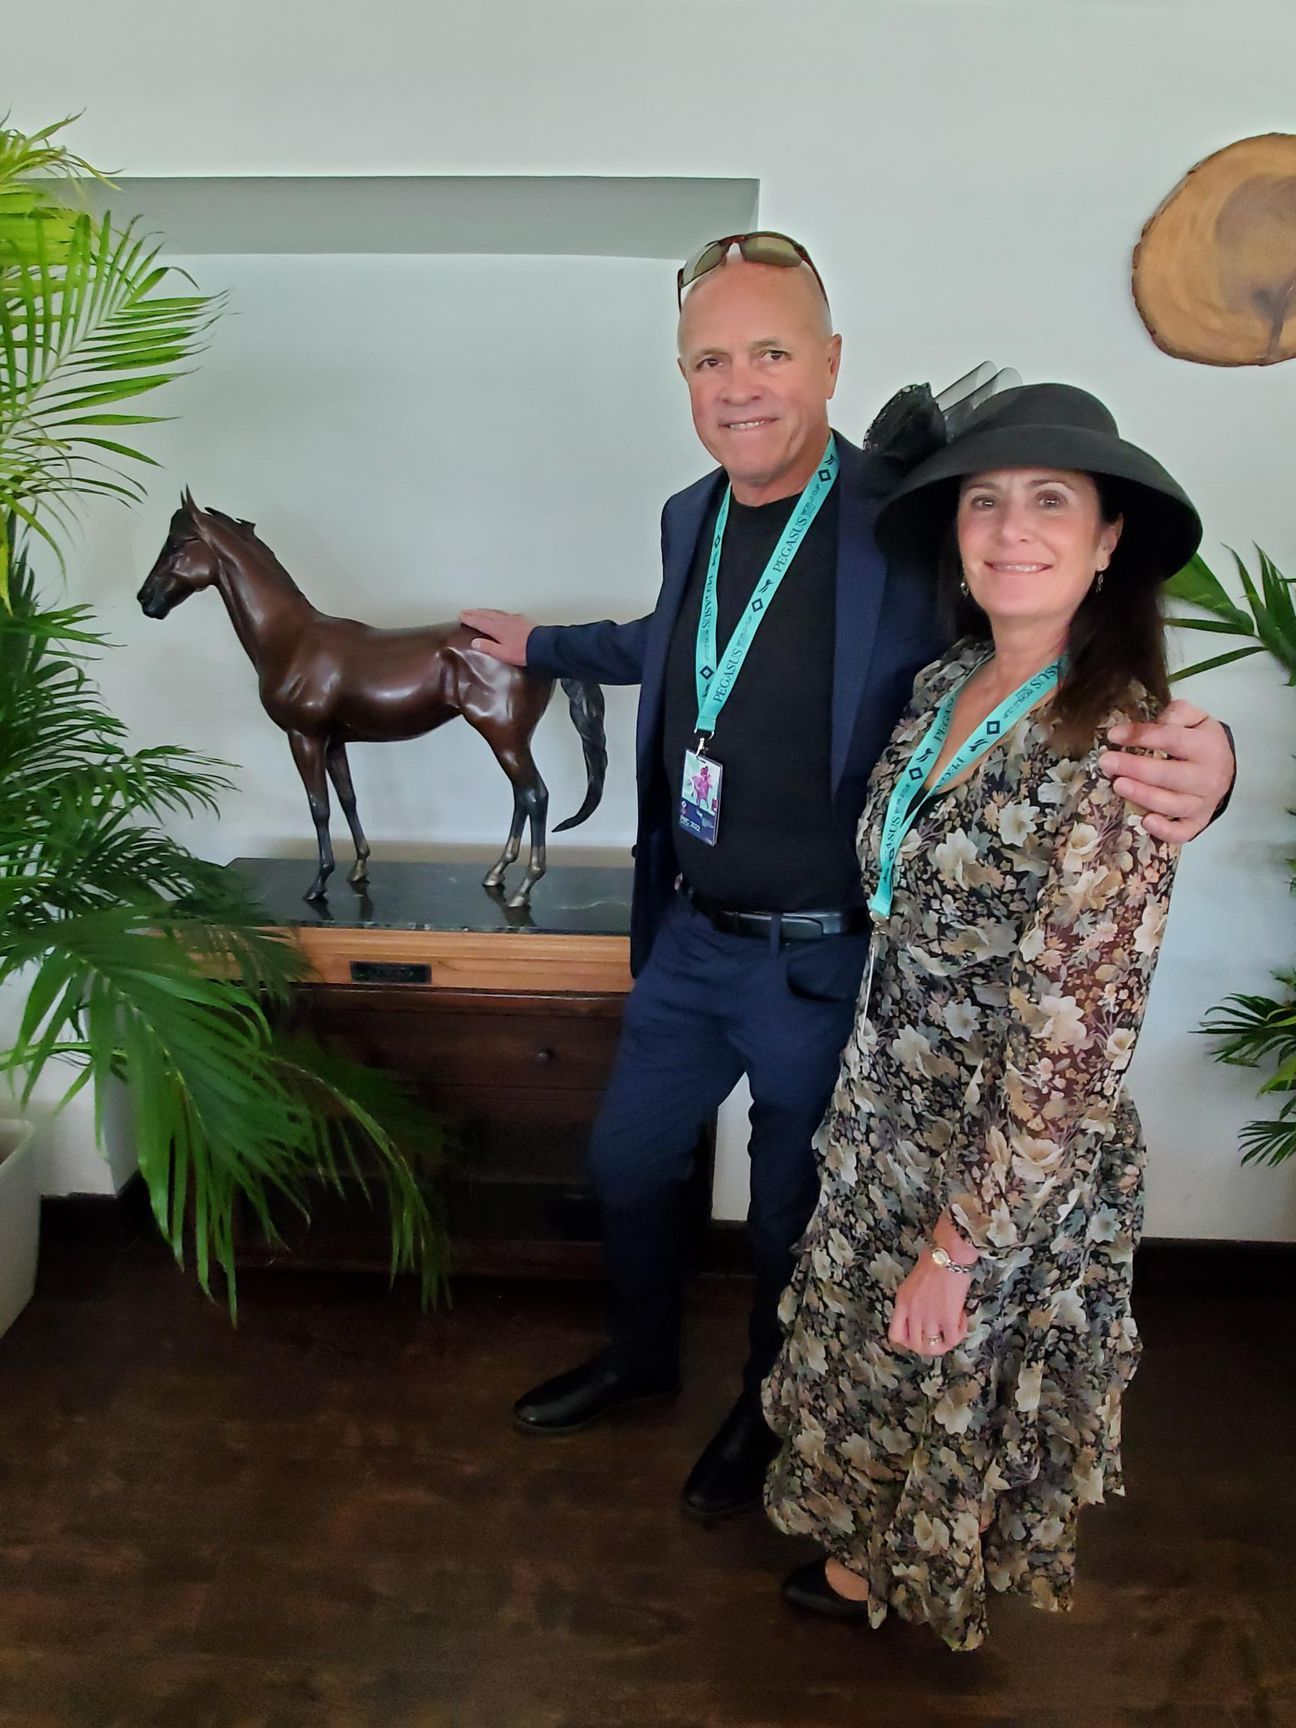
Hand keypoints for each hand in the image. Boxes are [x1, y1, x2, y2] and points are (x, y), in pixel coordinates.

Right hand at [459, 608, 535, 666]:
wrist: (544, 646)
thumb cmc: (524, 652)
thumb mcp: (503, 653)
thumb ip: (488, 647)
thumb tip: (475, 642)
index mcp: (497, 628)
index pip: (479, 621)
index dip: (469, 618)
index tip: (461, 615)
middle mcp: (504, 621)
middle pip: (485, 614)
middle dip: (474, 612)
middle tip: (465, 611)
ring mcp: (513, 618)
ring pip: (495, 612)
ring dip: (484, 611)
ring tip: (478, 611)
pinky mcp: (522, 619)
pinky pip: (504, 613)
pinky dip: (496, 612)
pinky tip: (499, 614)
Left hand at [888, 1249, 970, 1357]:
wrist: (949, 1254)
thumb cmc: (934, 1260)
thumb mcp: (912, 1281)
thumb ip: (913, 1300)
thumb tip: (922, 1311)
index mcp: (902, 1302)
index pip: (895, 1335)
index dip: (907, 1342)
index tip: (919, 1337)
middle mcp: (913, 1313)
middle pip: (916, 1346)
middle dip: (929, 1345)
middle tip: (939, 1335)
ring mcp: (930, 1317)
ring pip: (933, 1348)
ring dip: (944, 1343)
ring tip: (952, 1330)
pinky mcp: (948, 1318)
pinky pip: (953, 1340)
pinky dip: (959, 1334)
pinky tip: (961, 1321)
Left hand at [1099, 700, 1235, 842]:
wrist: (1223, 767)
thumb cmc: (1200, 740)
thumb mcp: (1194, 717)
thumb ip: (1176, 713)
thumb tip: (1154, 723)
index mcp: (1206, 747)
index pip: (1171, 739)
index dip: (1141, 736)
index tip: (1114, 735)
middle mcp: (1208, 777)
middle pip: (1169, 774)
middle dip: (1135, 768)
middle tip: (1106, 762)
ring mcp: (1204, 802)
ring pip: (1172, 804)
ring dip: (1143, 796)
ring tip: (1118, 785)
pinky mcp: (1198, 822)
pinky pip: (1183, 832)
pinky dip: (1165, 831)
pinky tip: (1146, 822)